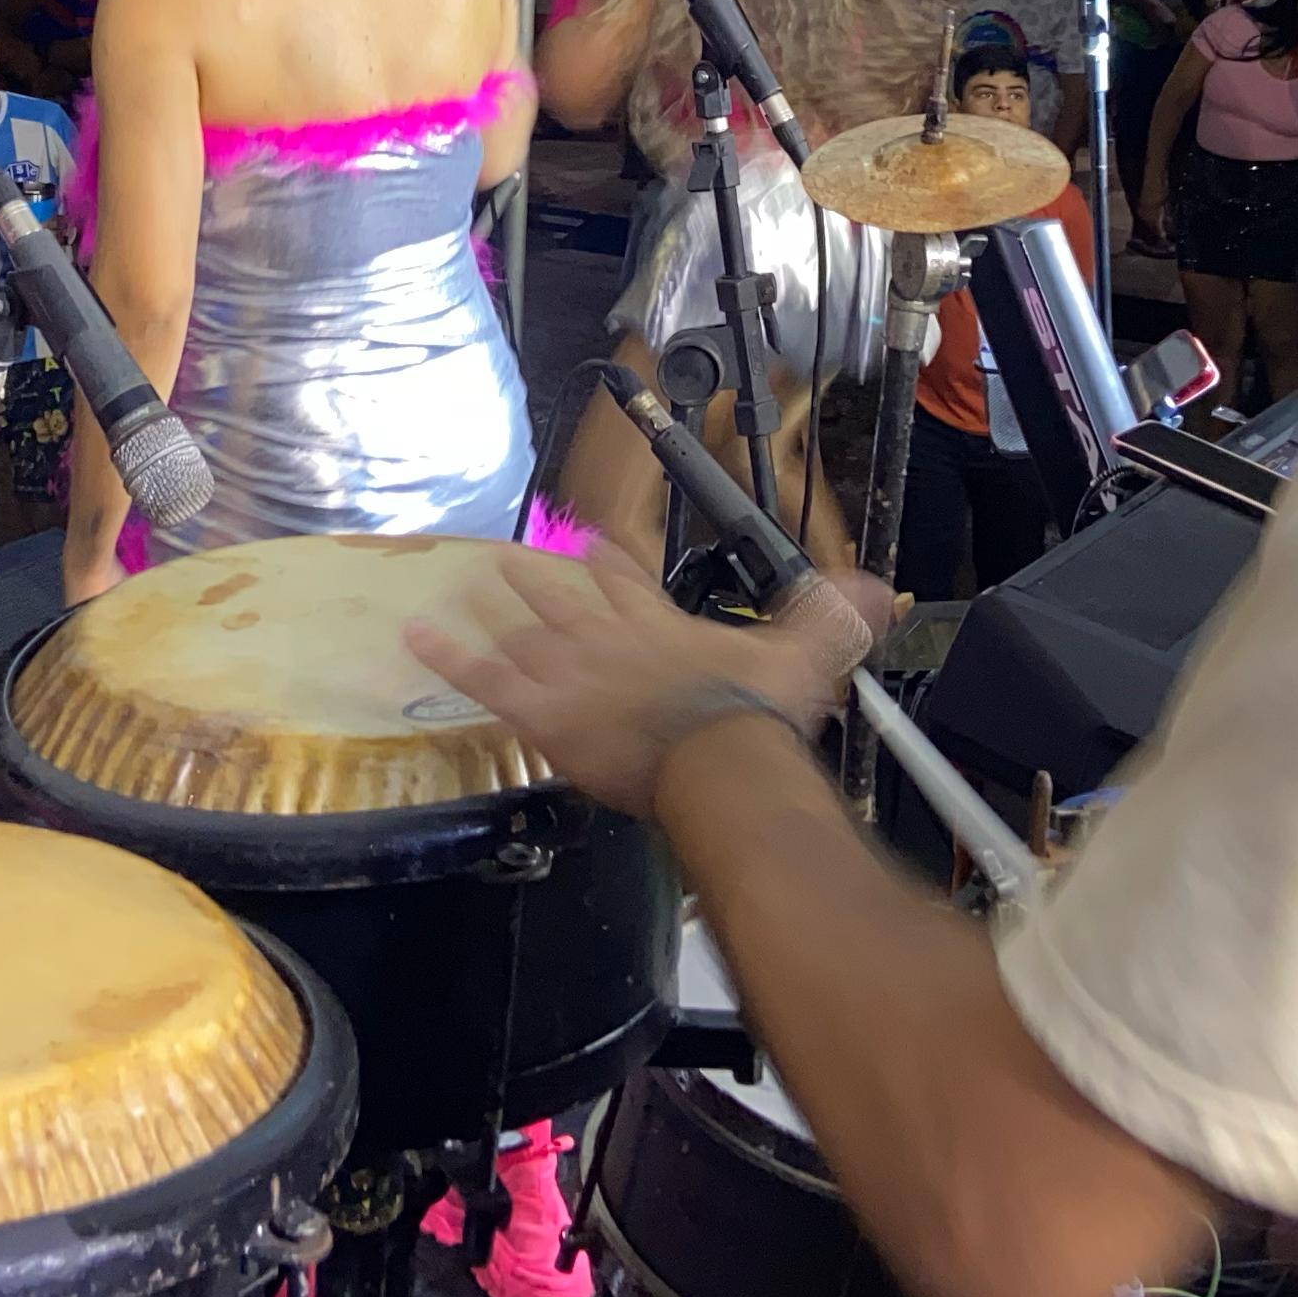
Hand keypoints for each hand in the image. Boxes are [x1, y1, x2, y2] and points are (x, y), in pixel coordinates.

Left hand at [404, 538, 884, 819]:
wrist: (717, 755)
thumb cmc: (753, 714)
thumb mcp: (806, 657)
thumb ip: (837, 620)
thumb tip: (882, 594)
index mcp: (662, 626)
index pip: (630, 582)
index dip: (607, 562)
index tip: (587, 542)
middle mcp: (610, 637)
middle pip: (565, 598)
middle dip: (537, 576)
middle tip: (507, 553)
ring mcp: (572, 670)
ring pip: (520, 627)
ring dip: (491, 604)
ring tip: (460, 579)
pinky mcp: (544, 710)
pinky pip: (486, 680)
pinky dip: (449, 658)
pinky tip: (415, 641)